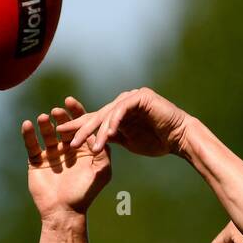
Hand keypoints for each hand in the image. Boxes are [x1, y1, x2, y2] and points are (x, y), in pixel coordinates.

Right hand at [22, 96, 110, 225]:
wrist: (63, 212)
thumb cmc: (85, 194)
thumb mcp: (101, 172)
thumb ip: (103, 152)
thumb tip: (102, 132)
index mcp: (83, 149)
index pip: (81, 125)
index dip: (76, 112)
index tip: (70, 101)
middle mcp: (67, 148)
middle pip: (63, 126)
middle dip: (61, 117)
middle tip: (57, 110)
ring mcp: (51, 154)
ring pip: (47, 133)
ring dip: (45, 124)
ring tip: (44, 118)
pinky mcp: (37, 160)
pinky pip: (31, 144)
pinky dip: (29, 134)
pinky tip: (28, 125)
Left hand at [54, 87, 192, 157]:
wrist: (180, 138)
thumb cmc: (158, 142)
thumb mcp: (129, 141)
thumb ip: (112, 137)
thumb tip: (94, 141)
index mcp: (119, 112)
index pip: (95, 119)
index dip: (79, 127)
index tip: (62, 137)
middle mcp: (123, 102)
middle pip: (98, 115)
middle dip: (82, 129)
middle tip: (68, 140)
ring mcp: (131, 97)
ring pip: (109, 113)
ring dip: (98, 130)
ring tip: (89, 145)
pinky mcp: (141, 97)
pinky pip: (123, 109)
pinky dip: (115, 121)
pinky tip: (108, 134)